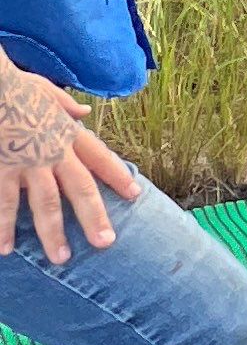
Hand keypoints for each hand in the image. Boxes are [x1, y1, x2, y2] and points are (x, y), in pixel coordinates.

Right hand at [0, 54, 138, 263]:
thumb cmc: (13, 86)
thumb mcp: (45, 89)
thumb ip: (65, 105)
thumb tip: (83, 112)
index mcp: (66, 132)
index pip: (99, 157)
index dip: (117, 175)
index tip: (135, 194)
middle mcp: (52, 152)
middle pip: (79, 189)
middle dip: (94, 217)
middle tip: (105, 243)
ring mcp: (26, 164)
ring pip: (44, 205)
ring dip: (52, 233)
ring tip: (60, 258)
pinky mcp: (0, 170)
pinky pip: (3, 204)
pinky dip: (2, 227)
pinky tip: (4, 249)